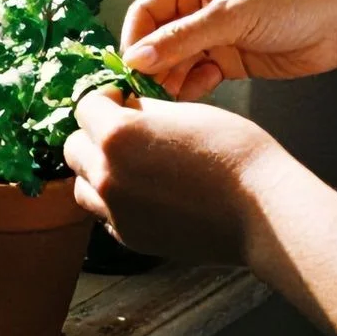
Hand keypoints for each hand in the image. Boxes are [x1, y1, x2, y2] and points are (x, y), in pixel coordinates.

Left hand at [65, 87, 289, 264]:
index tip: (119, 100)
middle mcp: (107, 174)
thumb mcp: (186, 112)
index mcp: (117, 135)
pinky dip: (114, 202)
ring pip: (82, 185)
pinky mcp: (130, 236)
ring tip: (130, 165)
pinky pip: (104, 214)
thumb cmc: (235, 154)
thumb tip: (125, 107)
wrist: (262, 212)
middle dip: (92, 135)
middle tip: (122, 132)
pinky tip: (144, 193)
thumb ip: (145, 109)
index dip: (103, 99)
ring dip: (96, 171)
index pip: (85, 107)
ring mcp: (115, 210)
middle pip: (74, 148)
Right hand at [123, 0, 336, 99]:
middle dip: (153, 66)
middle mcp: (195, 7)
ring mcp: (210, 35)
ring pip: (172, 63)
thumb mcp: (229, 17)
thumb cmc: (290, 3)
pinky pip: (194, 77)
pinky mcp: (224, 60)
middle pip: (156, 41)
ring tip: (179, 94)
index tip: (132, 69)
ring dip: (173, 80)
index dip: (135, 40)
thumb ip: (179, 39)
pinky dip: (193, 86)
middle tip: (151, 91)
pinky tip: (207, 85)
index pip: (145, 12)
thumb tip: (135, 58)